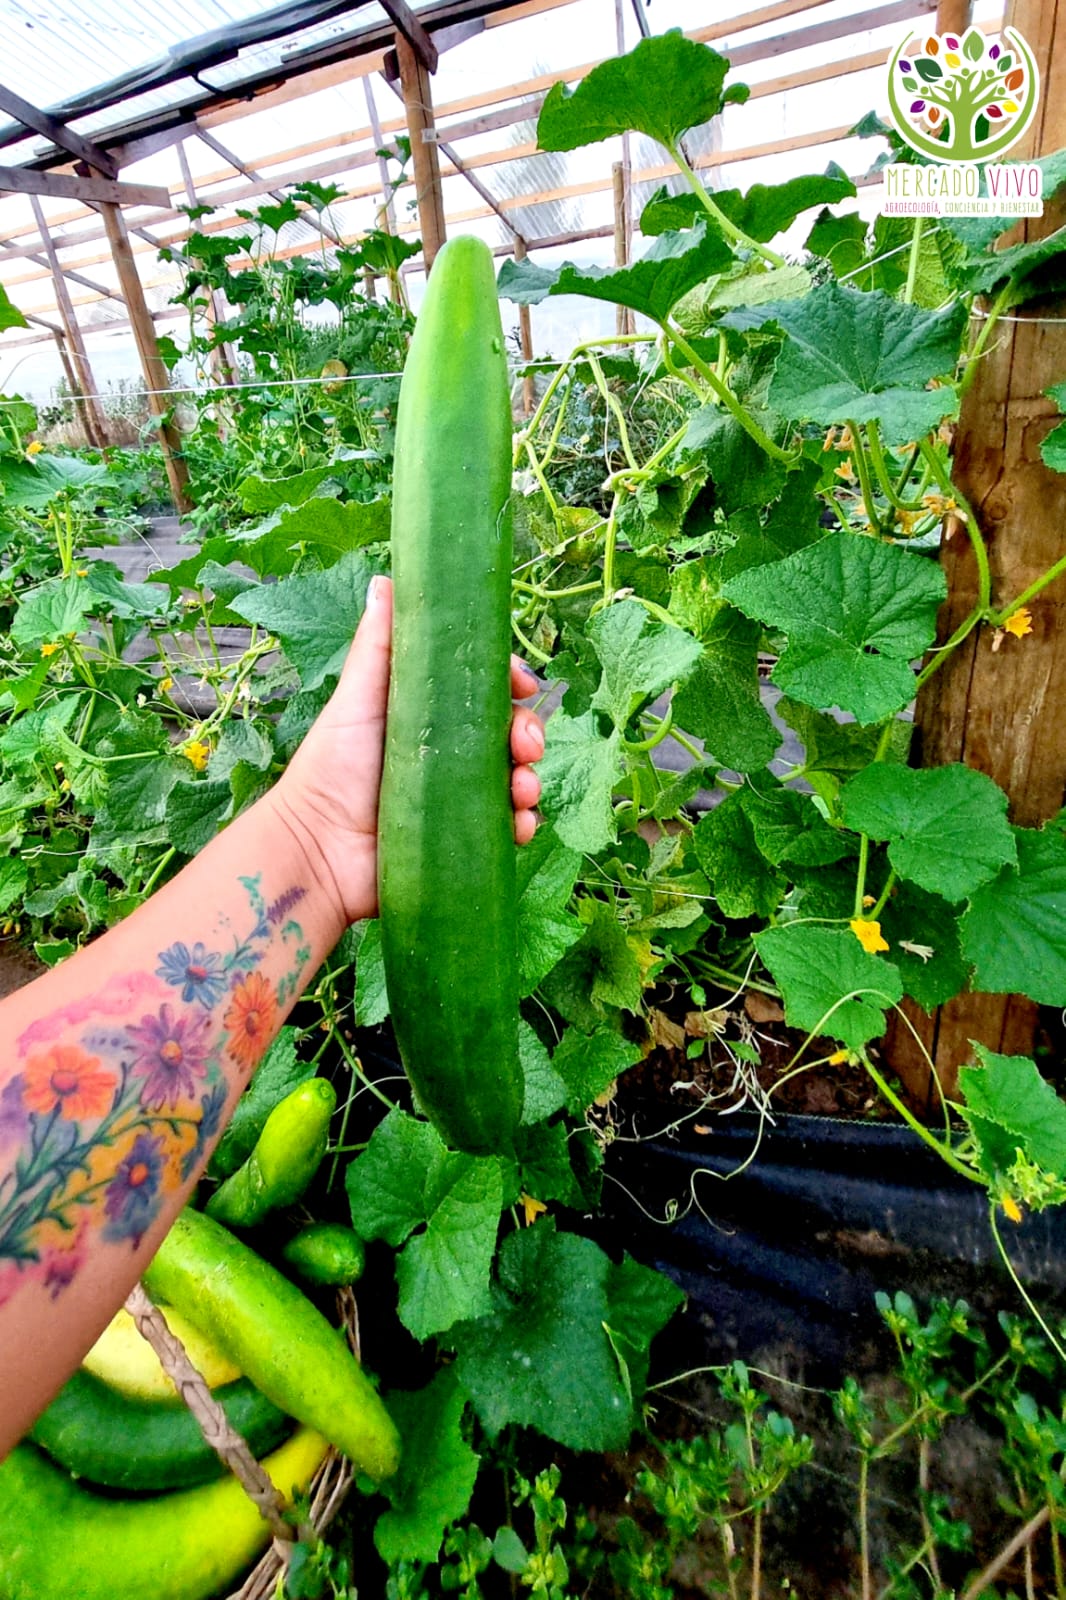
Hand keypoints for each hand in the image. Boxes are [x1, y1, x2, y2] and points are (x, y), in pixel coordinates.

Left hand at [271, 576, 543, 927]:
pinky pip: (507, 828)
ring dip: (532, 778)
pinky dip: (523, 822)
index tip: (522, 683)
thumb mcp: (358, 698)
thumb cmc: (330, 770)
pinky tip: (520, 822)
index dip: (508, 683)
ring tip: (522, 788)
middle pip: (508, 733)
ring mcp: (456, 799)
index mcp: (427, 715)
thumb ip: (378, 644)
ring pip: (516, 779)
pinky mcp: (461, 840)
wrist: (318, 852)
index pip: (481, 690)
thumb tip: (386, 580)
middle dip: (529, 732)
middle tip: (525, 743)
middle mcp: (446, 755)